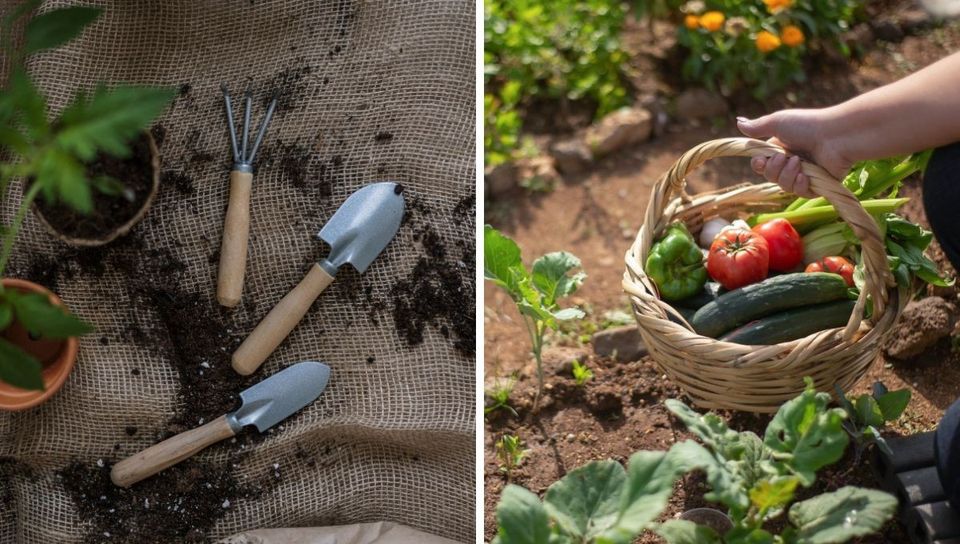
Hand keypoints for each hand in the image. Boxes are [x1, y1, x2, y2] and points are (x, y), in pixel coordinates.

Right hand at [737, 109, 851, 197]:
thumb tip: (738, 121)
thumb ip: (757, 127)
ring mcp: (805, 174)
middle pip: (770, 177)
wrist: (836, 136)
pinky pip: (800, 193)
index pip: (762, 164)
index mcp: (782, 148)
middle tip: (784, 158)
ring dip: (787, 175)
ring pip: (783, 186)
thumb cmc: (808, 125)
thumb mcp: (778, 122)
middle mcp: (792, 162)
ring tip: (799, 163)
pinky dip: (800, 185)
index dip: (758, 165)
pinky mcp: (818, 185)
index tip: (760, 161)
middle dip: (773, 169)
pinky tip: (805, 176)